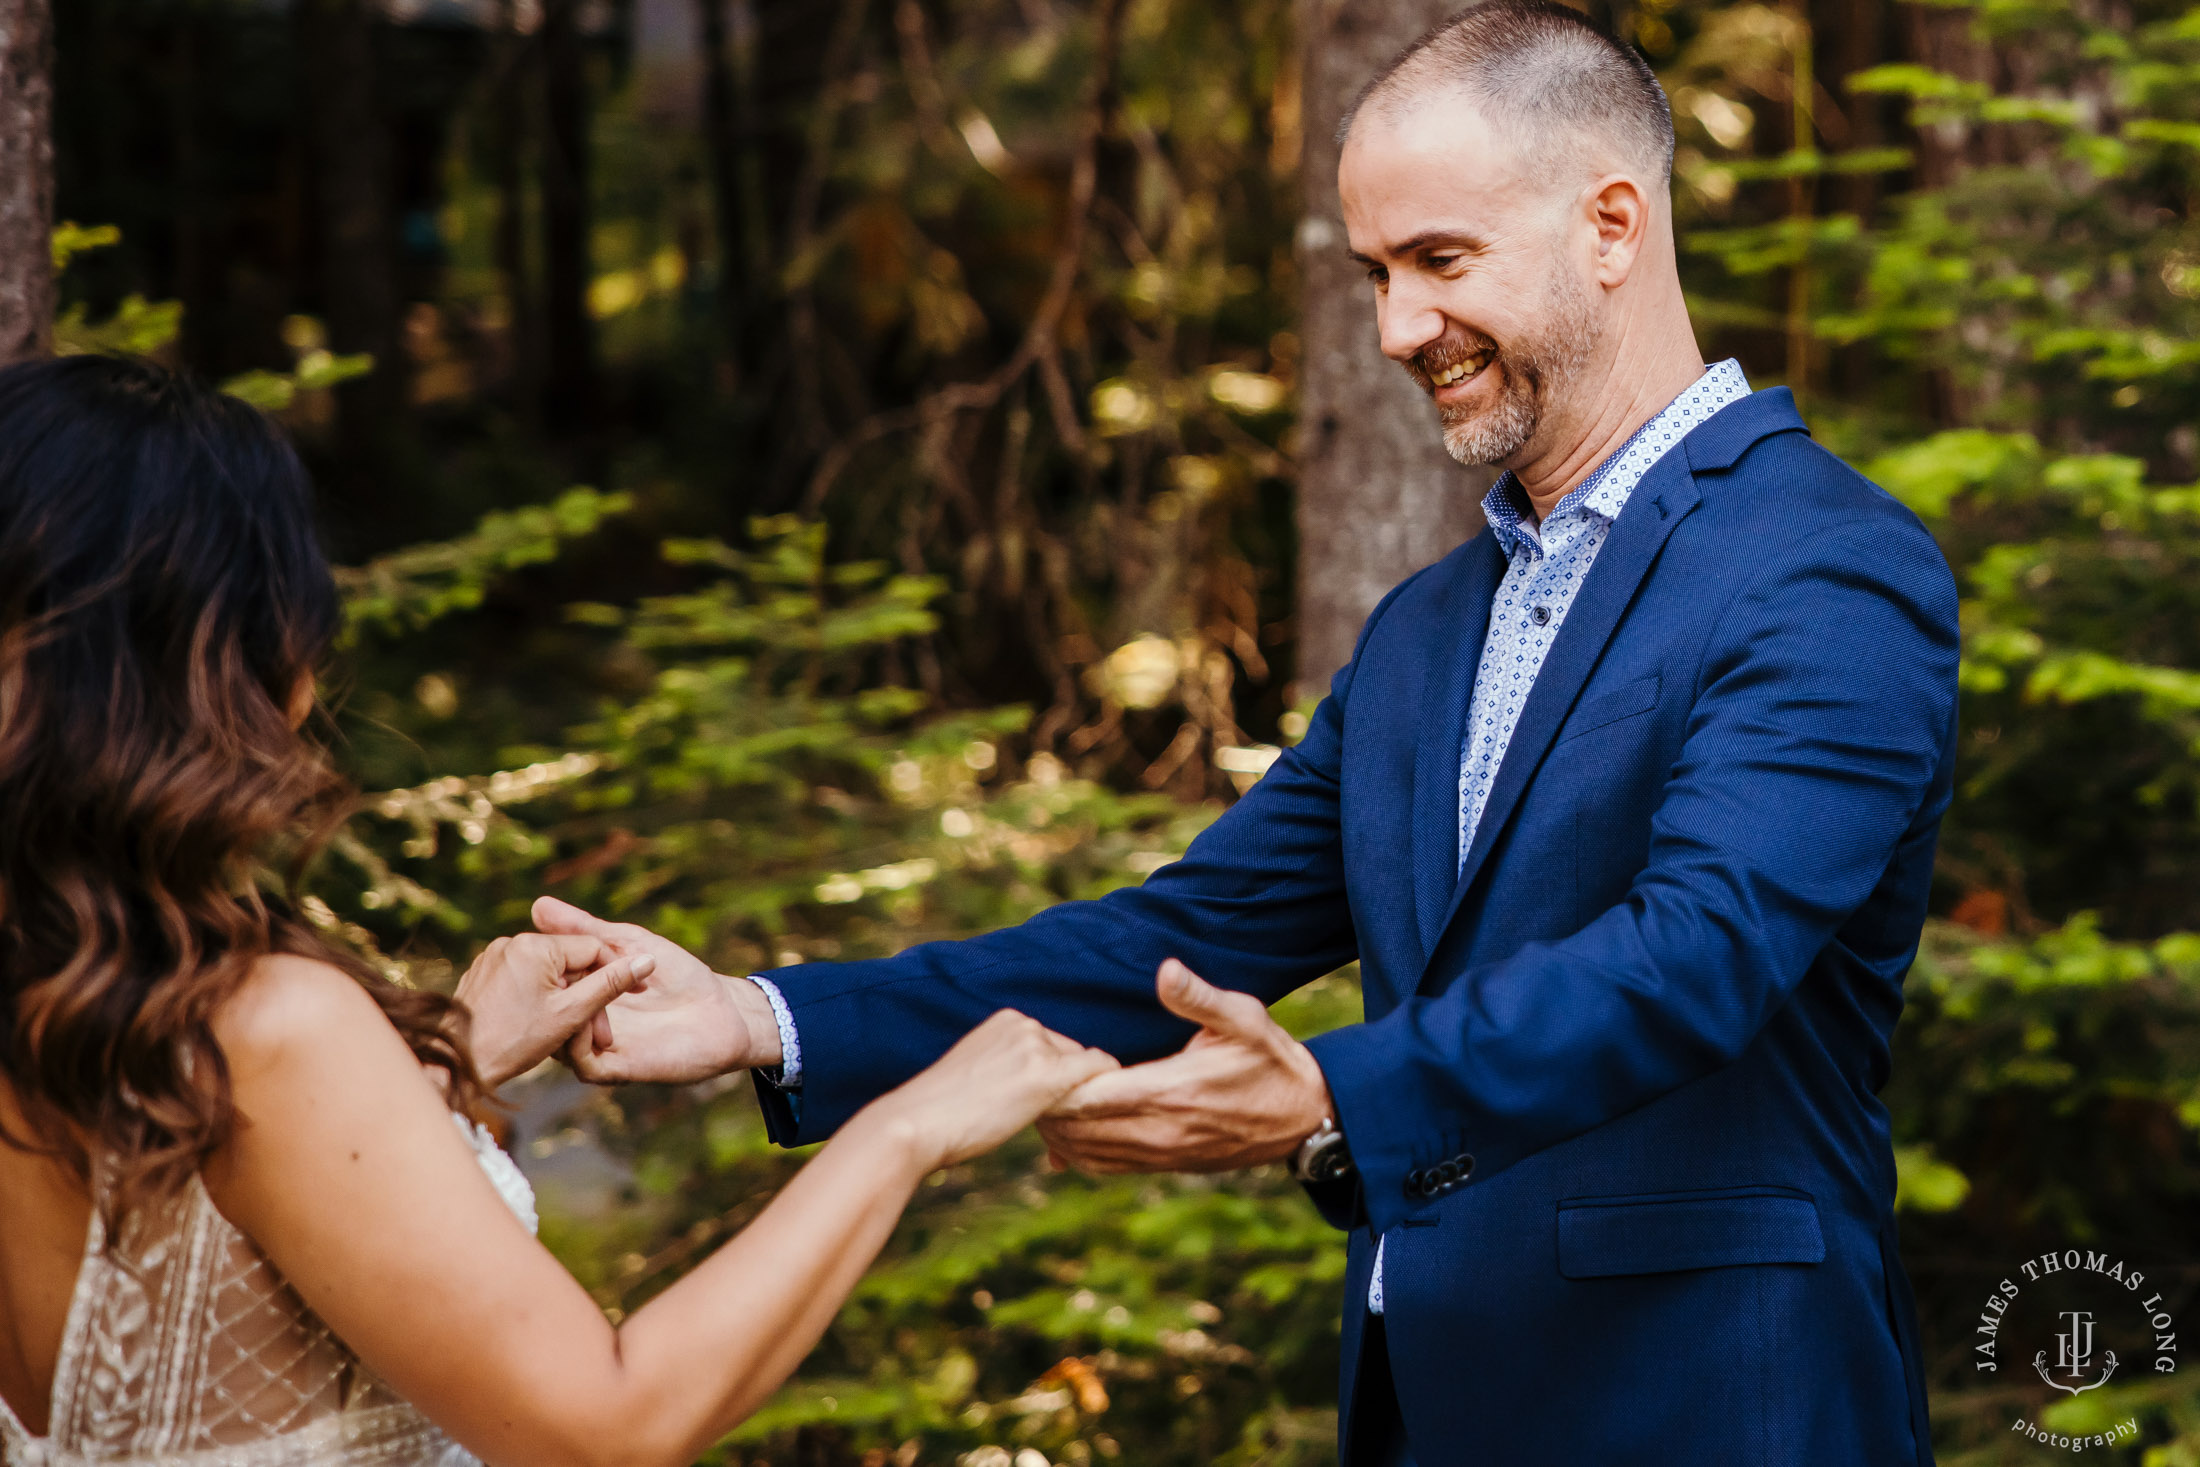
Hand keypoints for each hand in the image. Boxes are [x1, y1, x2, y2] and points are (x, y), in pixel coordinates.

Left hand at [454, 934, 654, 1089]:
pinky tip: (543, 1026)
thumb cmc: (514, 1040)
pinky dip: (541, 998)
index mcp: (534, 946)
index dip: (617, 973)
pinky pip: (525, 979)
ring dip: (567, 999)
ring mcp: (495, 957)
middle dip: (589, 995)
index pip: (593, 948)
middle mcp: (512, 942)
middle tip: (602, 1035)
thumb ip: (611, 984)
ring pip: (548, 972)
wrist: (459, 1063)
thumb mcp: (572, 1014)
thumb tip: (647, 961)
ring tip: (573, 1034)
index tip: (635, 996)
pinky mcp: (484, 973)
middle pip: (570, 962)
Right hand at [532, 896, 781, 1083]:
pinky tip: (584, 1016)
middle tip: (535, 975)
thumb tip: (537, 904)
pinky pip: (582, 1062)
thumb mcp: (629, 944)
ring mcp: (597, 1049)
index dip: (531, 968)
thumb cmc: (680, 976)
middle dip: (536, 994)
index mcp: (581, 996)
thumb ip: (585, 929)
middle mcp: (583, 1025)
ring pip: (556, 1041)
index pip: (539, 987)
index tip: (527, 949)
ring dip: (556, 1015)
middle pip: (541, 1015)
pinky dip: (576, 1040)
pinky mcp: (616, 1069)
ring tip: (564, 991)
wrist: (724, 1011)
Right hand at [855, 1010, 1120, 1174]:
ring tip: (1056, 1152)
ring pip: (1084, 1072)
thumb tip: (1028, 1093)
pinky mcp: (1047, 1075)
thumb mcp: (977, 1077)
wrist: (914, 1124)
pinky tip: (1106, 1114)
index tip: (1044, 1122)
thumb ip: (1008, 1072)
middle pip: (1070, 1058)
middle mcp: (1024, 1024)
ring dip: (1078, 1106)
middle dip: (1068, 1095)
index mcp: (1006, 1021)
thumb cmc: (938, 1113)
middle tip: (1054, 1147)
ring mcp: (1036, 1047)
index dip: (1054, 1084)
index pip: (1050, 1049)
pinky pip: (1097, 1073)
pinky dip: (1107, 1091)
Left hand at [1037, 959, 1331, 1173]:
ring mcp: (1161, 1153)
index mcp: (1172, 1091)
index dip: (1058, 1081)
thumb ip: (1199, 997)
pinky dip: (1077, 1152)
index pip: (1093, 1096)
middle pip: (1079, 1128)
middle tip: (1027, 1076)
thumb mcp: (1244, 1017)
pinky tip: (1063, 1132)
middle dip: (1047, 1105)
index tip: (1040, 1058)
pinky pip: (1107, 1166)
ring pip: (1087, 1152)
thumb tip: (1165, 970)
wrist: (1303, 1117)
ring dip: (1058, 1130)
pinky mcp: (1165, 1164)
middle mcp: (1161, 1130)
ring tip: (1038, 1099)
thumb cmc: (1270, 1058)